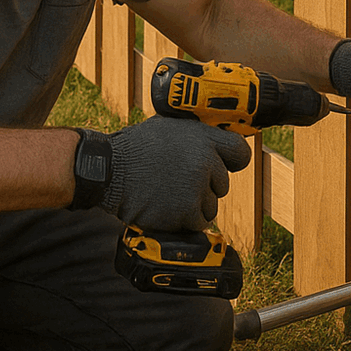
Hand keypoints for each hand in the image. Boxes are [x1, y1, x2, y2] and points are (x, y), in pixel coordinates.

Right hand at [105, 118, 252, 230]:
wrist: (109, 170)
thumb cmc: (135, 149)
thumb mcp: (169, 128)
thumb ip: (197, 136)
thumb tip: (217, 145)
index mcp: (203, 137)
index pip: (241, 153)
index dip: (231, 161)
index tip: (223, 166)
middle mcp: (205, 161)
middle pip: (223, 184)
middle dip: (205, 185)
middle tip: (178, 181)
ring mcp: (196, 187)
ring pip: (212, 206)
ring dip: (195, 205)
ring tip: (169, 195)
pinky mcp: (186, 211)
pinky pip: (198, 222)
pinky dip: (184, 220)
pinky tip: (166, 207)